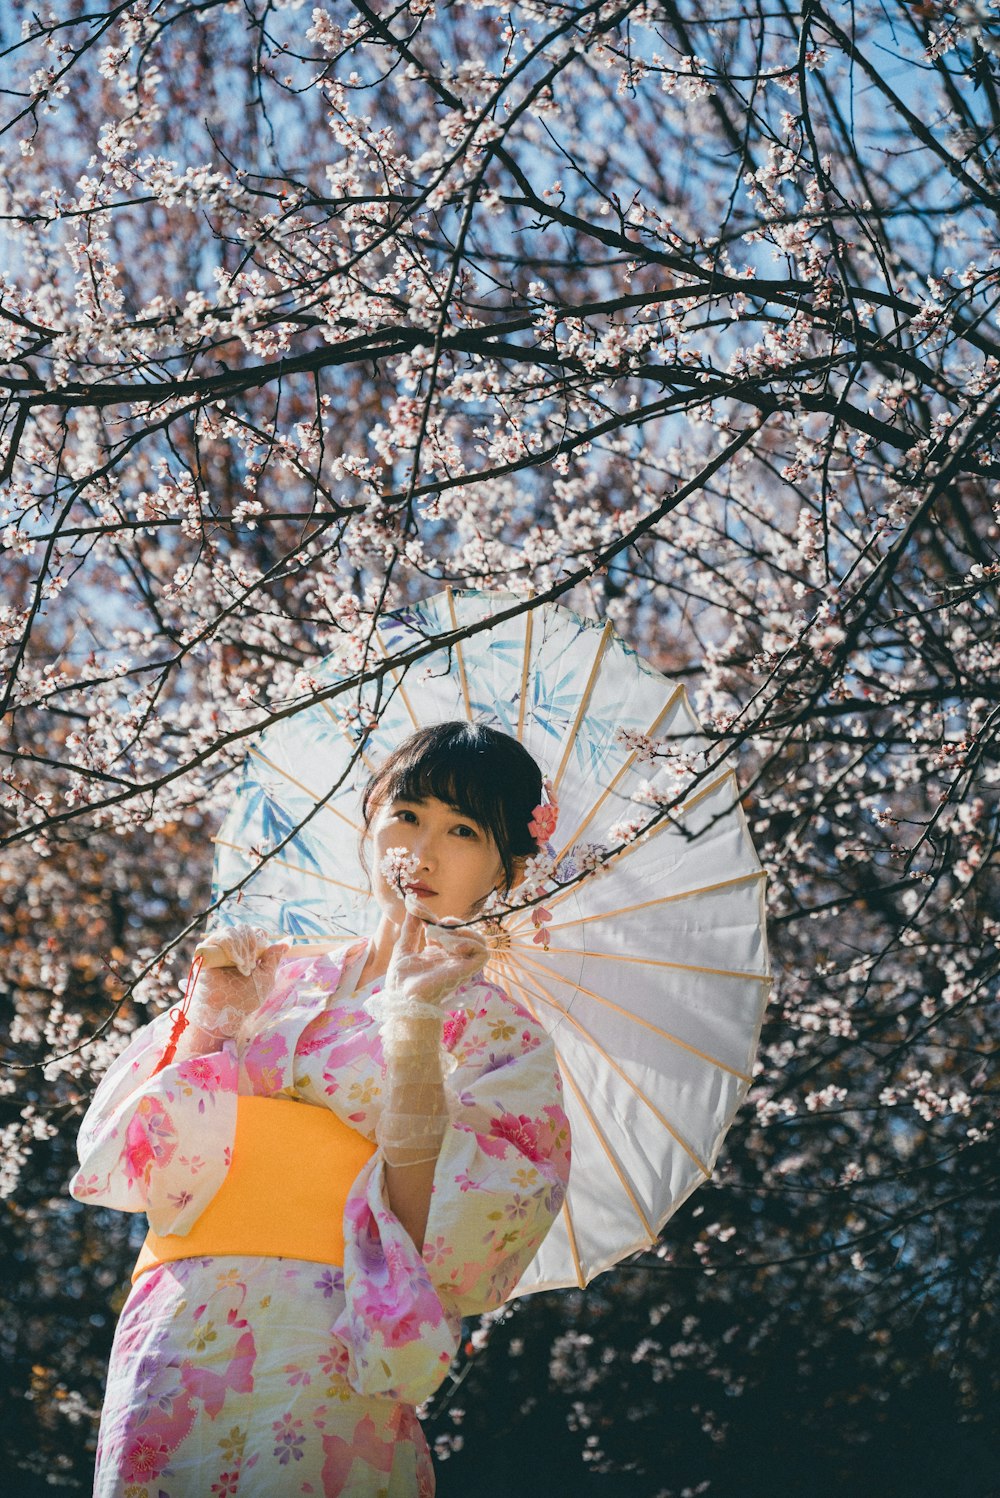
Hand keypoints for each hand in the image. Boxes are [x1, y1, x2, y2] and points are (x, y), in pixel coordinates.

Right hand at [189, 924, 289, 1038]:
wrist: (225, 1012)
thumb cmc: (245, 998)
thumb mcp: (265, 977)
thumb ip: (274, 958)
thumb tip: (289, 940)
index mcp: (247, 953)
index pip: (255, 932)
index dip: (260, 937)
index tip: (263, 951)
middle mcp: (233, 950)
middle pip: (244, 929)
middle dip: (252, 944)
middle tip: (252, 965)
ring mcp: (218, 950)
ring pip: (232, 931)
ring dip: (243, 948)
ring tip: (244, 968)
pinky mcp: (205, 953)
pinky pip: (219, 938)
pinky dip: (232, 946)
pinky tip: (236, 961)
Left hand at [385, 897, 488, 1012]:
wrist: (403, 998)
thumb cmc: (401, 981)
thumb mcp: (404, 948)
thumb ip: (410, 929)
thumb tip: (411, 905)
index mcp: (439, 953)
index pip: (447, 928)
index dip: (434, 916)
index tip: (416, 908)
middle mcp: (453, 957)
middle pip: (466, 931)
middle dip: (451, 922)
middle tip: (432, 928)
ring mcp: (461, 964)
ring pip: (479, 940)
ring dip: (460, 932)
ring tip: (441, 938)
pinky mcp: (467, 970)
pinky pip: (482, 952)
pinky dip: (469, 943)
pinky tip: (450, 946)